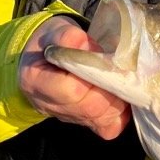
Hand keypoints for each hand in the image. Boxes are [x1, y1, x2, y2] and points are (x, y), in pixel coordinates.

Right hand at [19, 15, 130, 139]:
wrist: (44, 57)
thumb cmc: (51, 42)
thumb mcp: (55, 31)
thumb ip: (67, 36)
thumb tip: (83, 43)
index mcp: (36, 80)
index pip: (71, 90)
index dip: (94, 78)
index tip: (104, 61)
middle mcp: (48, 104)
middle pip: (89, 108)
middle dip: (111, 91)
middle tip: (121, 72)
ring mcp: (66, 117)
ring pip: (100, 120)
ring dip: (118, 101)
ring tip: (122, 82)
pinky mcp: (82, 122)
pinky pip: (107, 128)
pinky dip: (121, 115)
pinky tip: (122, 97)